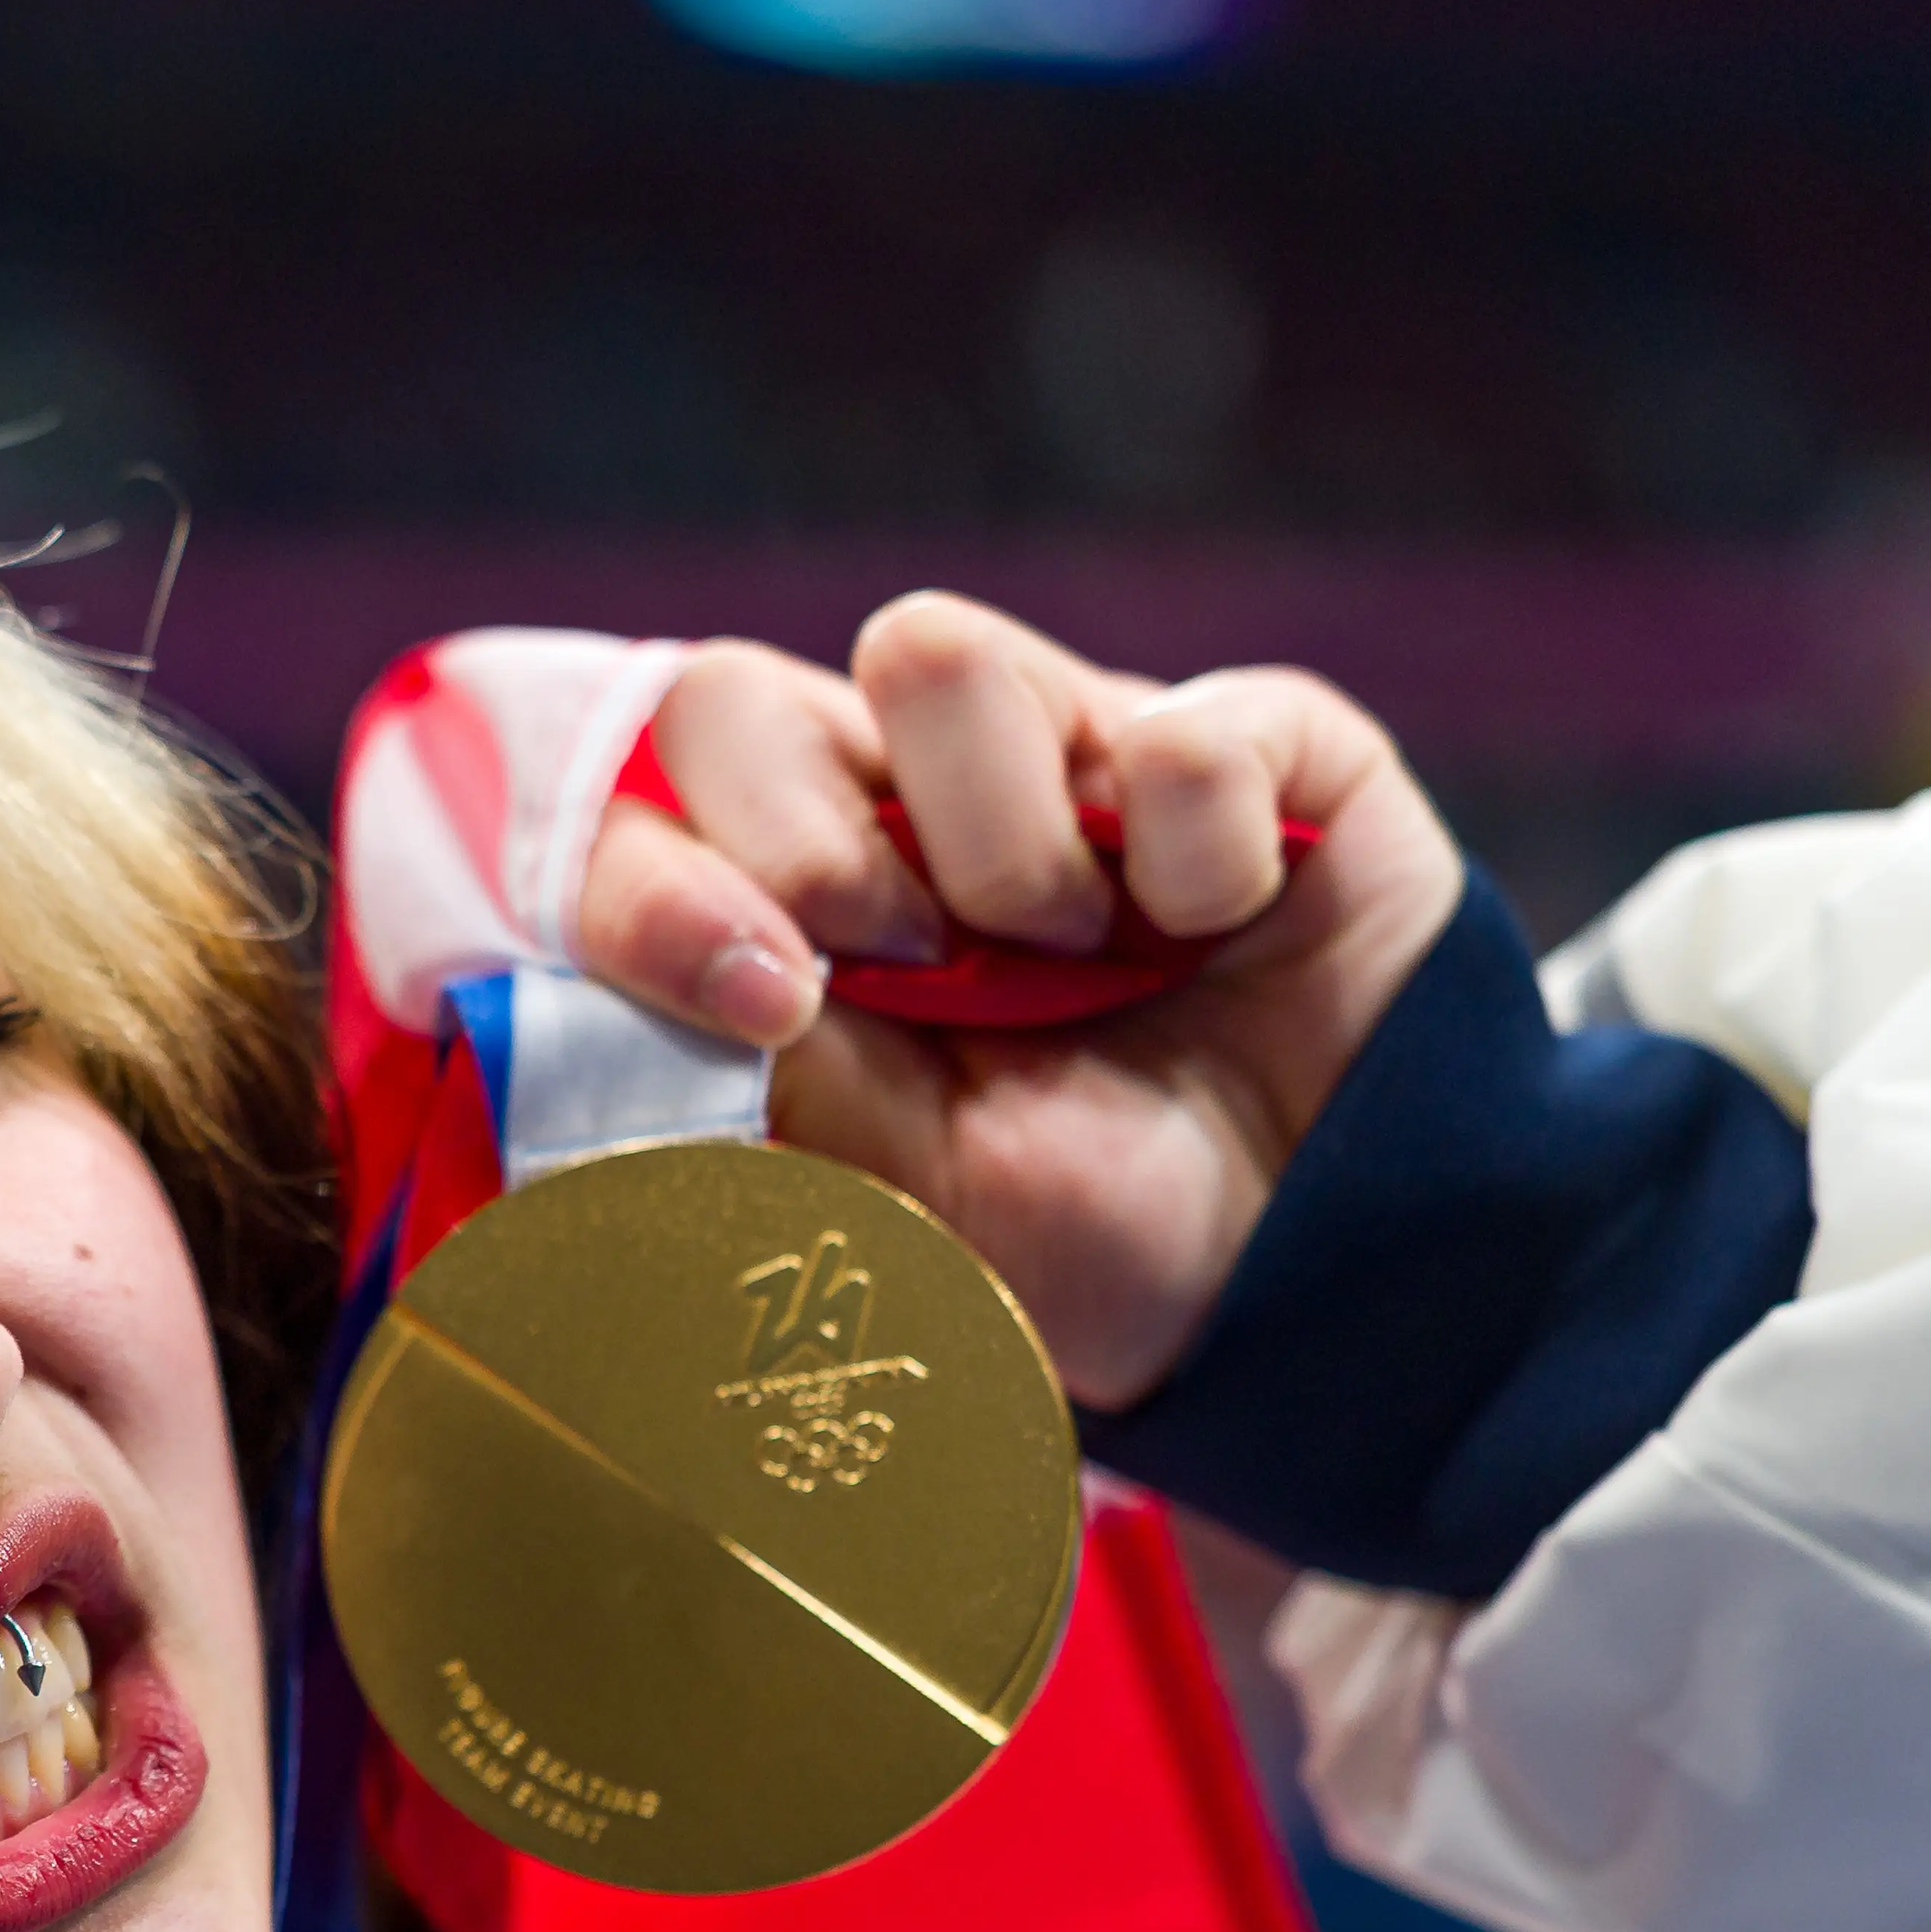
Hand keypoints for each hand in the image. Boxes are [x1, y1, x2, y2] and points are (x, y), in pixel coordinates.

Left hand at [574, 593, 1467, 1406]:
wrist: (1312, 1281)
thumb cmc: (1086, 1236)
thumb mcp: (887, 1195)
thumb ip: (752, 1082)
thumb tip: (618, 1011)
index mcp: (786, 917)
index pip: (629, 821)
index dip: (643, 887)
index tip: (753, 1000)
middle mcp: (903, 805)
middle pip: (731, 695)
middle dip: (804, 847)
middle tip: (910, 972)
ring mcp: (1067, 749)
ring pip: (928, 649)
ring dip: (996, 846)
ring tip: (1078, 960)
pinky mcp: (1247, 740)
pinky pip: (1181, 725)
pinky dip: (1202, 862)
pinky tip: (1225, 934)